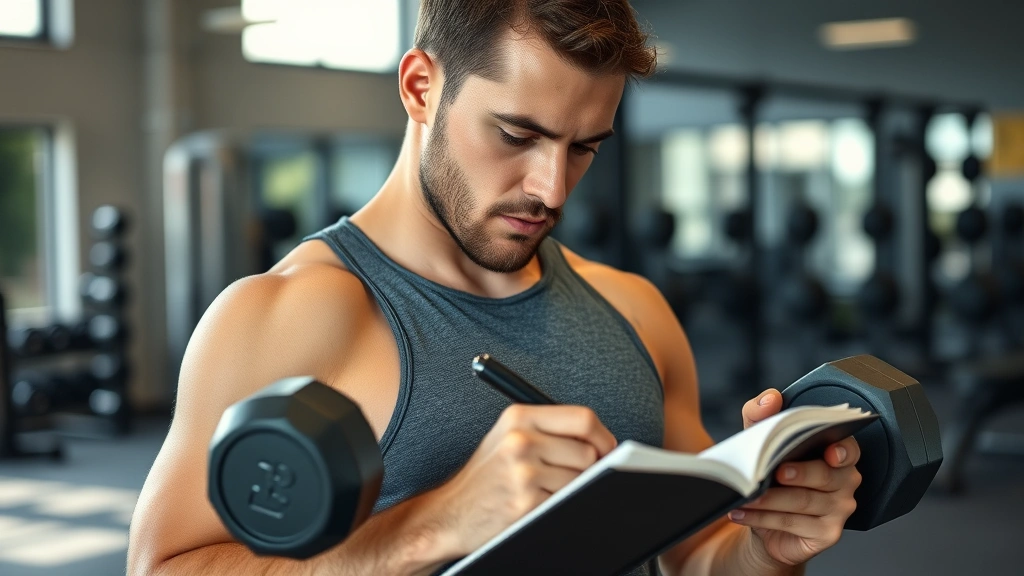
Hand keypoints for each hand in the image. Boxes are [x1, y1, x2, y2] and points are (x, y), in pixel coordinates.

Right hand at [426, 404, 617, 556]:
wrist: (450, 513)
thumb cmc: (486, 476)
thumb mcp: (509, 437)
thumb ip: (550, 430)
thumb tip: (602, 441)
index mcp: (519, 417)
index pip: (583, 418)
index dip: (603, 436)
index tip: (608, 449)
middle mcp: (520, 440)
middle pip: (588, 452)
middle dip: (592, 467)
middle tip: (580, 475)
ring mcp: (522, 472)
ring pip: (581, 479)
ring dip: (575, 488)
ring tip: (550, 490)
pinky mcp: (525, 502)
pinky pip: (566, 500)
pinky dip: (561, 504)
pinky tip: (541, 503)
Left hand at [728, 389, 861, 567]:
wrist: (766, 520)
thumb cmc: (770, 475)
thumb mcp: (761, 441)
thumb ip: (762, 416)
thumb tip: (770, 399)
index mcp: (836, 453)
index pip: (848, 448)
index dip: (841, 450)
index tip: (829, 452)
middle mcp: (845, 481)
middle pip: (824, 475)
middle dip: (798, 472)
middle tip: (774, 472)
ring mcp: (839, 510)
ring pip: (803, 501)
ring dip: (769, 499)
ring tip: (745, 495)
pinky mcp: (827, 534)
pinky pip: (793, 523)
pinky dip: (762, 518)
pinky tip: (741, 512)